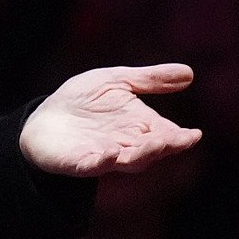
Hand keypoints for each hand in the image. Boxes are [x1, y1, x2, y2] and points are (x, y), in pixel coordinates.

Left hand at [20, 64, 201, 177]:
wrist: (44, 119)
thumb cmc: (83, 100)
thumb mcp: (116, 81)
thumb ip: (149, 79)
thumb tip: (190, 73)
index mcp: (139, 127)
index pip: (165, 134)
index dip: (180, 137)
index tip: (194, 134)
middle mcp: (127, 145)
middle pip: (151, 150)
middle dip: (165, 146)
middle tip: (178, 140)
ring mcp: (103, 155)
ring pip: (129, 161)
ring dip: (142, 154)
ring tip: (154, 144)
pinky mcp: (78, 162)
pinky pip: (92, 165)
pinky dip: (102, 161)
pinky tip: (111, 154)